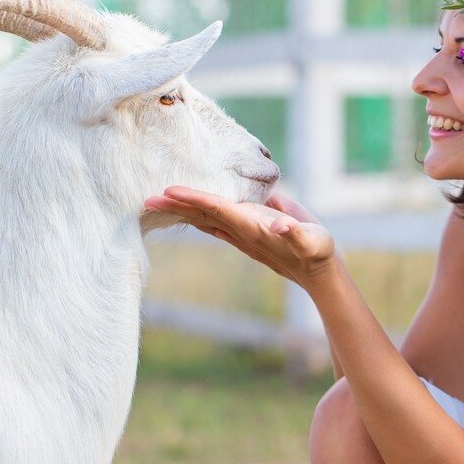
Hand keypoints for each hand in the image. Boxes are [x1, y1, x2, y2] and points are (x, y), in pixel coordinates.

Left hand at [143, 187, 336, 286]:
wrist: (318, 271)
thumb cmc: (316, 251)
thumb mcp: (310, 241)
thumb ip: (293, 230)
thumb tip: (279, 224)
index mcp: (251, 227)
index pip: (216, 208)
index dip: (193, 199)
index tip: (169, 191)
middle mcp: (241, 230)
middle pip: (202, 214)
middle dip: (175, 206)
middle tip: (145, 199)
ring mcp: (242, 233)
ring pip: (205, 217)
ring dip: (181, 209)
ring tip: (157, 202)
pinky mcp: (248, 231)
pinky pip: (216, 220)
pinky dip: (199, 212)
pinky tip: (186, 210)